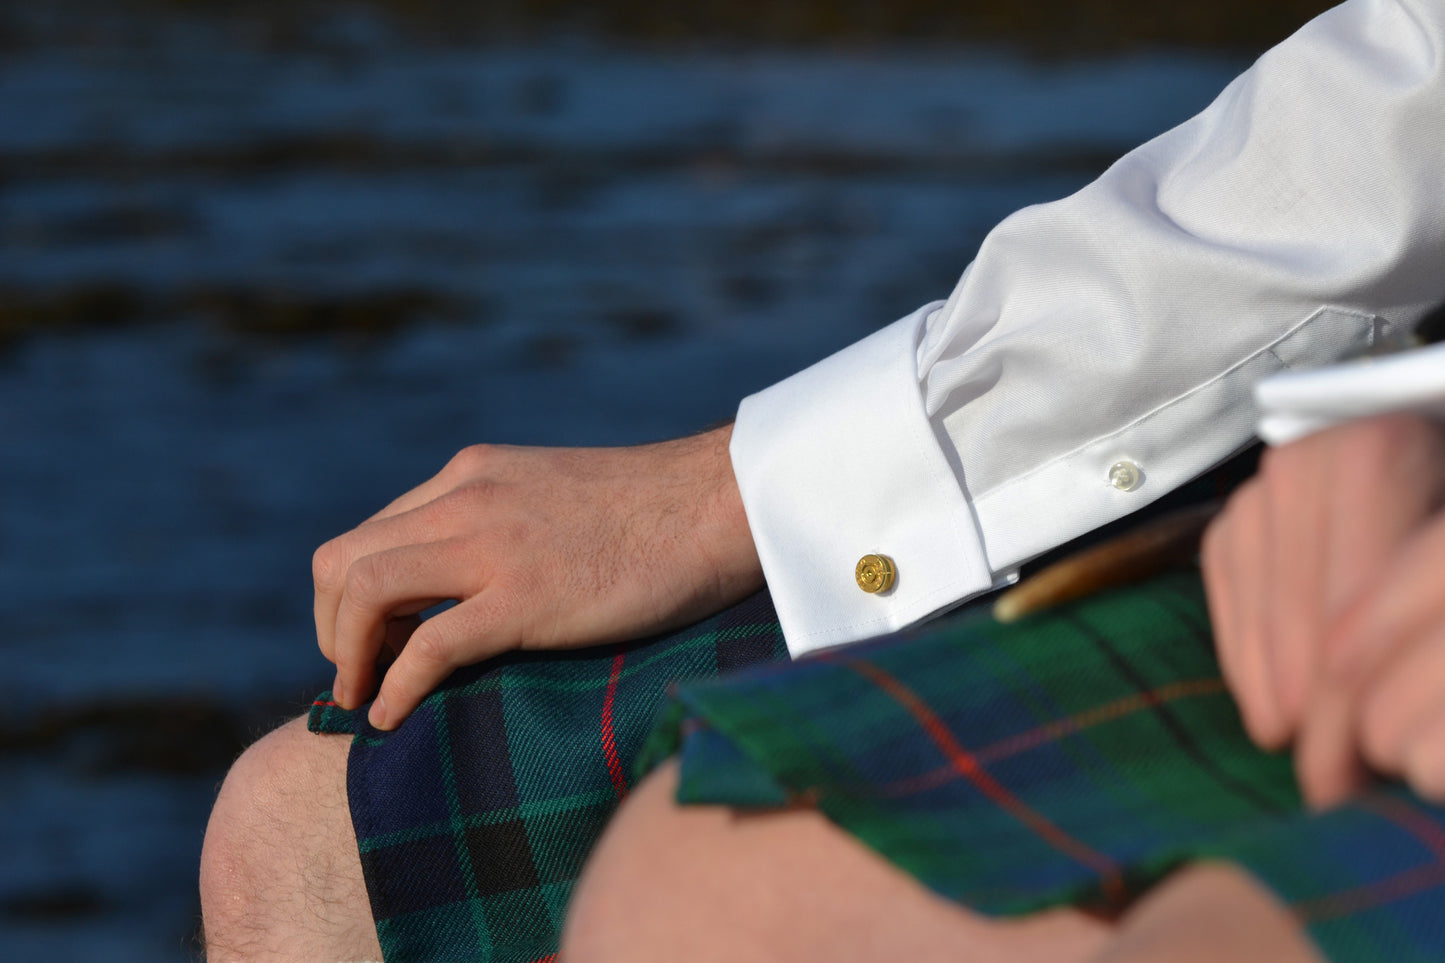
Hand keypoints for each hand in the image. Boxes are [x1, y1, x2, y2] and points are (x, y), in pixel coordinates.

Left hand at [311, 425, 762, 729]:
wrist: (719, 502)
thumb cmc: (653, 511)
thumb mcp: (554, 495)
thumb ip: (505, 519)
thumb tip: (477, 577)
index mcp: (472, 475)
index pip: (371, 532)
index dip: (350, 597)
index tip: (370, 641)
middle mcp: (465, 500)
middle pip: (342, 560)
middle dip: (331, 628)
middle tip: (357, 674)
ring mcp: (492, 545)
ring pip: (364, 592)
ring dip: (347, 656)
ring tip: (363, 698)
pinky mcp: (525, 597)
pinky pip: (427, 646)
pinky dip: (395, 688)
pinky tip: (395, 716)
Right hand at [1201, 415, 1444, 753]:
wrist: (1428, 428)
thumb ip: (1424, 609)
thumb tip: (1374, 716)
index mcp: (1383, 455)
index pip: (1354, 608)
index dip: (1350, 702)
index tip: (1361, 770)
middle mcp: (1309, 462)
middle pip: (1305, 618)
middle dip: (1316, 713)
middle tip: (1332, 785)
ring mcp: (1261, 487)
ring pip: (1258, 615)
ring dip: (1274, 695)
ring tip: (1301, 751)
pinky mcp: (1234, 514)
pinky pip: (1226, 602)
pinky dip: (1245, 659)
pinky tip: (1270, 705)